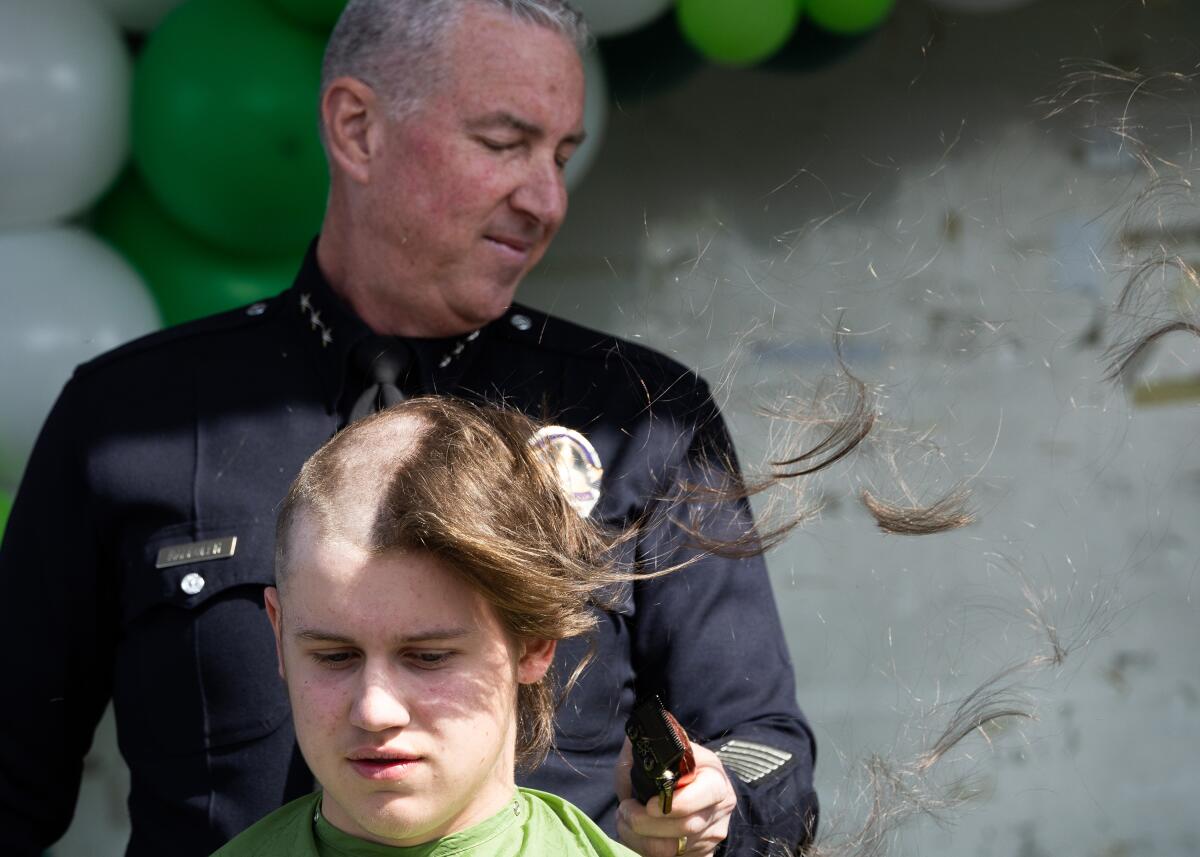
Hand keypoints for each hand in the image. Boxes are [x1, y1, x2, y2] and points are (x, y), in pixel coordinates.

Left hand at [614, 737, 736, 856]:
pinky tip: (637, 837)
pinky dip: (646, 851)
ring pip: (673, 849)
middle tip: (625, 810)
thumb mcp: (665, 752)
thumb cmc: (674, 769)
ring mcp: (711, 837)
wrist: (692, 791)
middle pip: (686, 827)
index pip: (707, 793)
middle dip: (645, 822)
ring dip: (638, 838)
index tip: (650, 804)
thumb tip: (633, 736)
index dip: (678, 803)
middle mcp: (719, 810)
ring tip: (624, 821)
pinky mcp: (701, 856)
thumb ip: (647, 746)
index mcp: (715, 779)